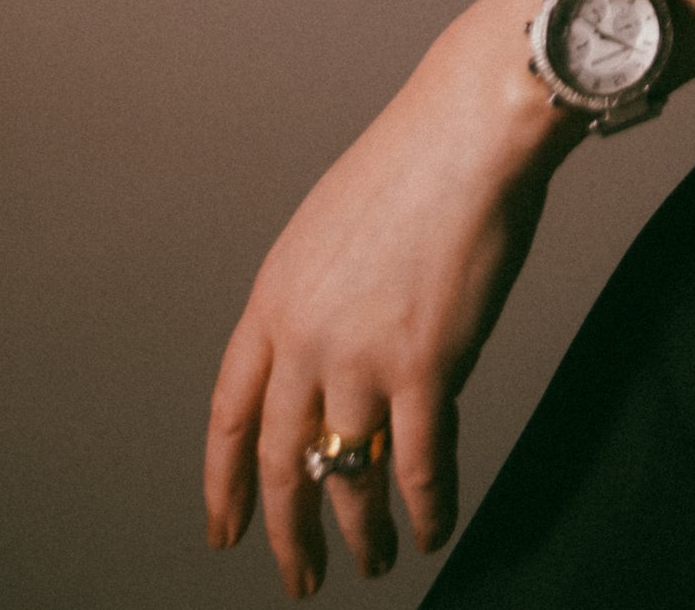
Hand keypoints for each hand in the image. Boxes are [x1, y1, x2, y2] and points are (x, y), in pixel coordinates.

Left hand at [204, 0, 569, 590]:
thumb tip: (333, 366)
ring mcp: (362, 356)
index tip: (227, 529)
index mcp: (273, 299)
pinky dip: (424, 509)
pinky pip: (419, 464)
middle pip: (282, 462)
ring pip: (349, 474)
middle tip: (298, 576)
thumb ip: (318, 302)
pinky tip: (429, 531)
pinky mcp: (426, 365)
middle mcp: (305, 337)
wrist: (469, 129)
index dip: (225, 482)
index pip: (231, 414)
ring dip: (359, 530)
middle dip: (288, 533)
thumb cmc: (415, 163)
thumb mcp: (328, 229)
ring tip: (369, 562)